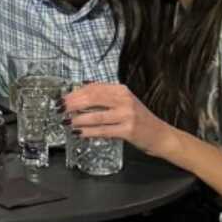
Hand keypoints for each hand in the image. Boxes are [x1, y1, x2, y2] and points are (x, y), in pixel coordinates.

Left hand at [63, 83, 177, 159]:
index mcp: (121, 90)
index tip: (63, 98)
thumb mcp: (124, 101)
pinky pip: (103, 130)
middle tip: (61, 109)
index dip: (76, 92)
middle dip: (73, 104)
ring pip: (96, 115)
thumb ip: (105, 94)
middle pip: (93, 98)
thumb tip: (82, 86)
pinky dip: (89, 132)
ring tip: (67, 122)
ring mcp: (127, 115)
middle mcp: (124, 100)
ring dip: (78, 119)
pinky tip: (80, 133)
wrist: (160, 135)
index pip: (94, 88)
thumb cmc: (139, 119)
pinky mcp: (128, 130)